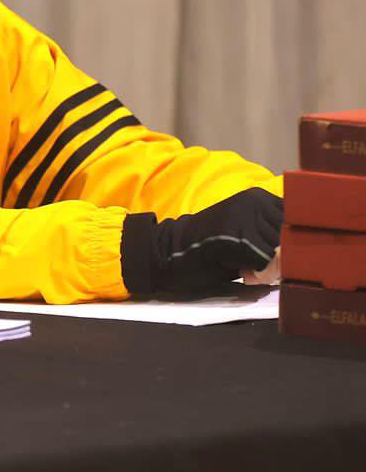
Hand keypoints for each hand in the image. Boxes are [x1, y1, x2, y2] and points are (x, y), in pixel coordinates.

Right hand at [120, 188, 283, 294]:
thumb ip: (270, 234)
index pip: (297, 221)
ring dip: (273, 267)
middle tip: (262, 269)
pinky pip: (267, 262)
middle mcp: (254, 201)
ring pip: (281, 249)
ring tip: (252, 271)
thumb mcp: (245, 232)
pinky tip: (245, 273)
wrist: (169, 250)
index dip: (292, 243)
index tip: (279, 257)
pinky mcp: (238, 237)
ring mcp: (246, 217)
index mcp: (258, 197)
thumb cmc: (209, 246)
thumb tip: (300, 252)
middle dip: (283, 257)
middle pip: (292, 235)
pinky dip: (261, 274)